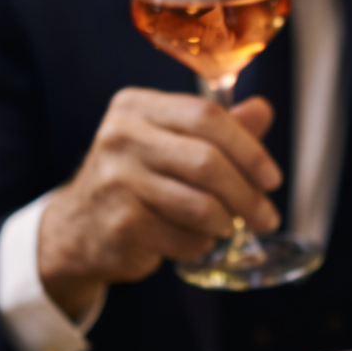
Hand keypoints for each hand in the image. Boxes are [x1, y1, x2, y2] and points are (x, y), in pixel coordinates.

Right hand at [37, 87, 282, 318]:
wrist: (79, 228)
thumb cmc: (137, 180)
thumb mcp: (172, 143)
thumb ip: (219, 129)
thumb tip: (262, 110)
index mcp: (137, 107)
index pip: (207, 116)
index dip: (249, 149)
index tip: (272, 178)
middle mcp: (122, 137)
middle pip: (208, 162)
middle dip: (248, 194)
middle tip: (266, 216)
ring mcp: (118, 181)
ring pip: (201, 206)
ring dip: (226, 222)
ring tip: (229, 228)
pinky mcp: (122, 224)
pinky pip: (185, 238)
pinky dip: (200, 243)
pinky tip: (193, 240)